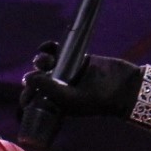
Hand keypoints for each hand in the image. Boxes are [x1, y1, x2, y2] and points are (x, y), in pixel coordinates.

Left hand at [19, 41, 142, 119]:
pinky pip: (58, 52)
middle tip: (40, 70)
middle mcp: (60, 89)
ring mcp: (67, 73)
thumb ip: (49, 88)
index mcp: (56, 104)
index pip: (35, 101)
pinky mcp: (76, 60)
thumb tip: (27, 77)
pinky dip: (50, 48)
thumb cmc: (98, 99)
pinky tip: (48, 46)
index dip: (26, 95)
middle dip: (35, 74)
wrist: (123, 86)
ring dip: (41, 60)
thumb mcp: (71, 97)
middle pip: (38, 80)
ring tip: (45, 58)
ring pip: (46, 65)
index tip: (27, 90)